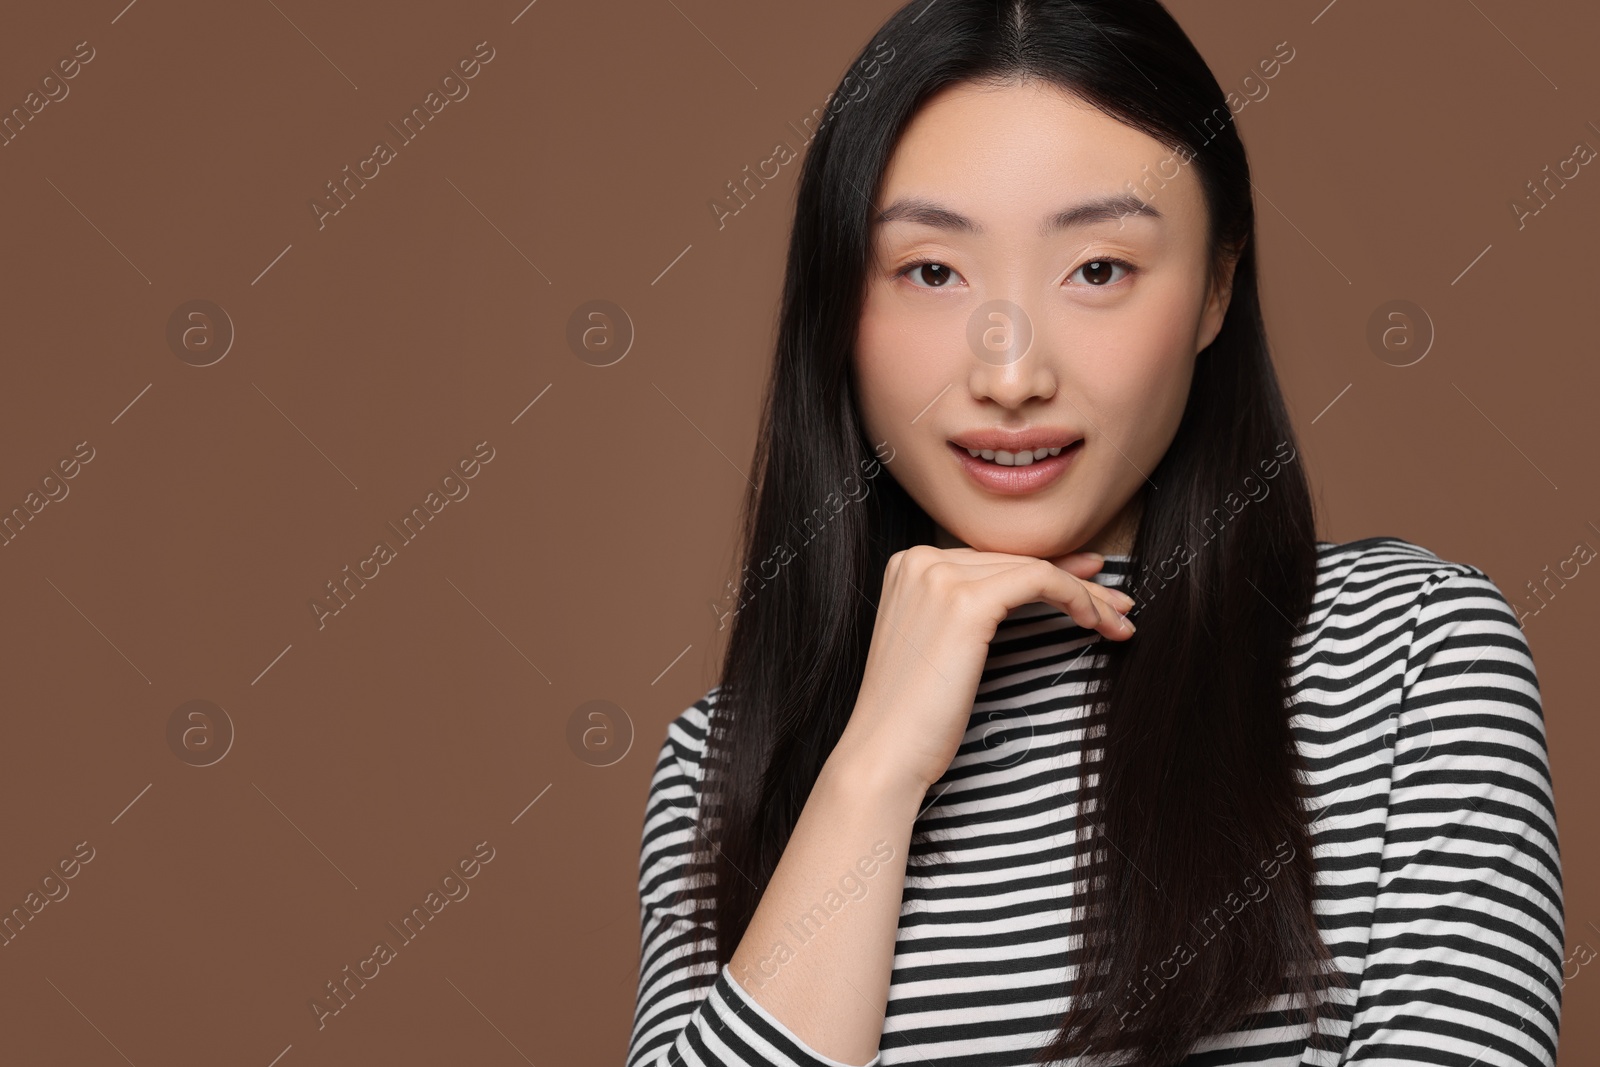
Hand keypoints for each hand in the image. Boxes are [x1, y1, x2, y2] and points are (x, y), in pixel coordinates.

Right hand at [832, 544, 1135, 797]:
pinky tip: (1097, 623)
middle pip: (1015, 561)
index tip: (1090, 590)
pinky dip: (1076, 598)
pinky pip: (1038, 582)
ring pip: (1034, 569)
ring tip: (1119, 622)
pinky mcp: (965, 601)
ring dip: (1086, 596)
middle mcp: (919, 559)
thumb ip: (966, 609)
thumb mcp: (938, 646)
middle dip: (1075, 583)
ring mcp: (938, 576)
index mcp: (908, 565)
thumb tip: (1029, 591)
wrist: (886, 753)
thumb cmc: (915, 716)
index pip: (993, 561)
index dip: (1048, 572)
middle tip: (1118, 606)